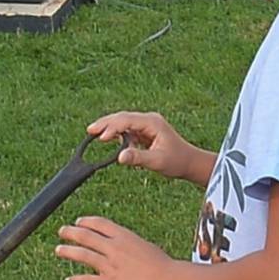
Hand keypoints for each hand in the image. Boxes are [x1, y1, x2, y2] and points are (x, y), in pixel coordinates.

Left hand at [55, 215, 177, 279]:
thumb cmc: (163, 266)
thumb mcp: (145, 247)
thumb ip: (129, 246)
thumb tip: (122, 248)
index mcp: (124, 236)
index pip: (99, 223)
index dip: (86, 221)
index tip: (78, 222)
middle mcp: (113, 247)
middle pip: (86, 235)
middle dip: (71, 232)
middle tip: (62, 231)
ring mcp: (109, 265)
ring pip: (82, 255)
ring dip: (68, 251)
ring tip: (58, 250)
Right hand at [86, 110, 204, 180]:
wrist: (189, 162)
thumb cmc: (177, 161)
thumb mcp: (157, 161)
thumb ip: (138, 158)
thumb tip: (119, 157)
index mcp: (152, 122)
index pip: (127, 121)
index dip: (112, 128)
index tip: (101, 138)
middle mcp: (148, 120)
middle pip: (122, 117)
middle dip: (106, 123)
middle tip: (89, 130)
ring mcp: (146, 125)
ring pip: (123, 122)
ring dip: (109, 127)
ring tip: (93, 133)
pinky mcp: (144, 132)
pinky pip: (127, 129)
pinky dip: (116, 133)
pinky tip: (107, 138)